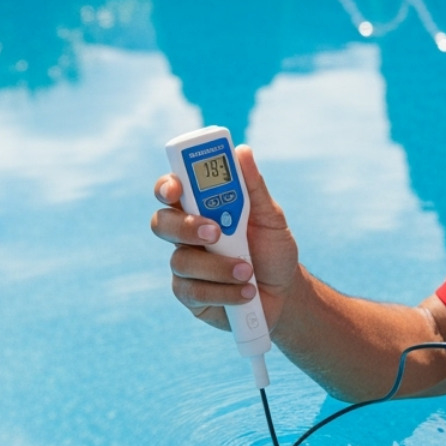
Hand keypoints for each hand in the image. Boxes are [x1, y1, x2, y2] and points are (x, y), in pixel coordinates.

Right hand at [150, 146, 299, 331]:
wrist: (284, 291)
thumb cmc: (272, 248)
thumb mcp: (271, 216)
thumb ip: (254, 187)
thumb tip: (242, 151)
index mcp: (201, 208)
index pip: (172, 190)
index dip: (166, 186)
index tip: (176, 188)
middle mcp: (186, 234)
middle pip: (162, 223)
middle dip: (185, 226)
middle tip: (215, 233)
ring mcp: (185, 265)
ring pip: (181, 261)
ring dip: (218, 266)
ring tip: (248, 271)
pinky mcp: (190, 295)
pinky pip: (193, 292)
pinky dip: (224, 291)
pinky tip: (246, 291)